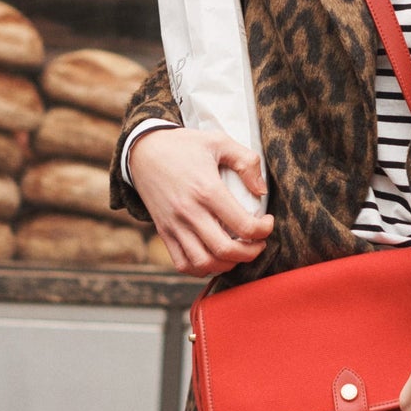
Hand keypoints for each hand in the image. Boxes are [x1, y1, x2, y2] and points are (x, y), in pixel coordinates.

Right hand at [129, 127, 273, 277]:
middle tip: (259, 243)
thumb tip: (262, 191)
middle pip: (225, 250)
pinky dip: (202, 268)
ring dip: (227, 264)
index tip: (267, 223)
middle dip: (251, 253)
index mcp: (207, 190)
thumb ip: (247, 162)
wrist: (143, 151)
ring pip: (203, 262)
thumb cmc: (185, 145)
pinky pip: (182, 263)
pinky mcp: (164, 232)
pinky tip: (214, 257)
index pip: (243, 225)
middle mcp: (190, 212)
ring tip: (238, 252)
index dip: (264, 230)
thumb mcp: (219, 141)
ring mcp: (174, 225)